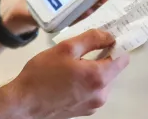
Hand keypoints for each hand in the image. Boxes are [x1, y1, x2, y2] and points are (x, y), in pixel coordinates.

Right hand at [2, 29, 129, 118]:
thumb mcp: (65, 48)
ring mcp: (94, 105)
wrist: (24, 102)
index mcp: (98, 77)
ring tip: (71, 65)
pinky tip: (69, 78)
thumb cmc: (42, 74)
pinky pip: (93, 91)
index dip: (116, 46)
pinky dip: (86, 83)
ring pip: (102, 81)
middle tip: (81, 51)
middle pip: (112, 70)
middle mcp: (101, 94)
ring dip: (93, 71)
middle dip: (101, 58)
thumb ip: (91, 39)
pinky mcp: (86, 111)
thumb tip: (109, 36)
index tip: (107, 39)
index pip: (123, 58)